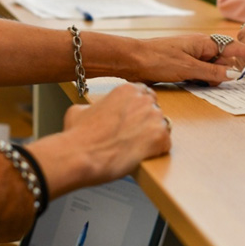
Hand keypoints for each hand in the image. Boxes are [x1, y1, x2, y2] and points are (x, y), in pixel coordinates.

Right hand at [30, 83, 171, 193]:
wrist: (80, 155)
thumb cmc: (78, 135)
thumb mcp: (80, 110)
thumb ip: (95, 106)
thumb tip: (93, 112)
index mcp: (126, 90)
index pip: (144, 93)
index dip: (139, 108)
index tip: (134, 118)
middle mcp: (143, 100)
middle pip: (154, 109)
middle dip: (146, 121)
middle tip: (133, 135)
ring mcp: (154, 118)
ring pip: (162, 126)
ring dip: (152, 136)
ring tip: (135, 148)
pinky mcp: (160, 138)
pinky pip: (166, 144)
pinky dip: (156, 151)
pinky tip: (142, 156)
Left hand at [133, 34, 244, 84]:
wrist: (130, 60)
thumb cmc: (156, 60)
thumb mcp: (187, 68)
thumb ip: (212, 72)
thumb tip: (233, 74)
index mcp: (203, 42)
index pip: (234, 46)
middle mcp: (200, 47)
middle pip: (226, 58)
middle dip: (237, 69)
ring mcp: (192, 56)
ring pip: (214, 67)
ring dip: (218, 76)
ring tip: (215, 83)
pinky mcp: (184, 65)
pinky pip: (203, 72)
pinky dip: (207, 79)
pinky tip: (205, 85)